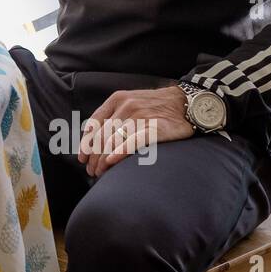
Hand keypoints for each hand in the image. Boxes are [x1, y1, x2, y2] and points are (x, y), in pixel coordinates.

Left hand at [77, 85, 194, 177]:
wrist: (187, 103)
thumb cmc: (157, 106)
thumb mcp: (132, 101)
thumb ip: (114, 115)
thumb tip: (95, 137)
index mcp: (117, 99)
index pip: (94, 124)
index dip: (86, 143)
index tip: (83, 158)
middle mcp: (126, 106)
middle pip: (102, 136)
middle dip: (93, 157)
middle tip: (92, 171)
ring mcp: (140, 116)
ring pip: (113, 141)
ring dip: (102, 160)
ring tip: (100, 173)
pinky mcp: (154, 128)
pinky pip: (132, 142)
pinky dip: (119, 153)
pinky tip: (111, 162)